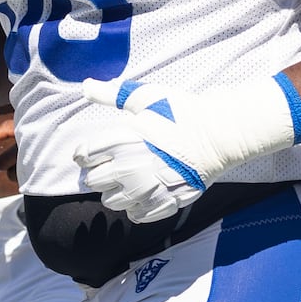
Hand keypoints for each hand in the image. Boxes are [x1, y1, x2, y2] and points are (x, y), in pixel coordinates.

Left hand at [72, 75, 300, 224]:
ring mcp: (144, 191)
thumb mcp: (144, 97)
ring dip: (113, 192)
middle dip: (97, 172)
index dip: (84, 153)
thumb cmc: (180, 112)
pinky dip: (134, 208)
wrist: (216, 136)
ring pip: (110, 202)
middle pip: (93, 182)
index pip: (84, 157)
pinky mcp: (162, 204)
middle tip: (110, 164)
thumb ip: (112, 94)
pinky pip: (135, 216)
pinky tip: (142, 194)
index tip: (91, 151)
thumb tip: (86, 86)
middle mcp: (127, 171)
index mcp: (119, 143)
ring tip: (125, 180)